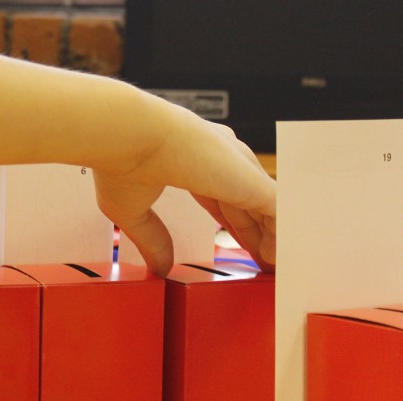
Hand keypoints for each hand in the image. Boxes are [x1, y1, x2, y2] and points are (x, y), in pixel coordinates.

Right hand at [92, 102, 276, 275]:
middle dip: (257, 233)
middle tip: (264, 262)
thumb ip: (151, 237)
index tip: (235, 243)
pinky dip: (282, 235)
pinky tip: (282, 258)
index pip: (222, 194)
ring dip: (274, 237)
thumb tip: (159, 266)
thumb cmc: (120, 159)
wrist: (129, 133)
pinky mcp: (251, 181)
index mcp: (191, 156)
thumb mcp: (131, 208)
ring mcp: (237, 167)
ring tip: (278, 267)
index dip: (231, 222)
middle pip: (248, 202)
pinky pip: (280, 213)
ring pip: (268, 206)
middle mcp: (220, 156)